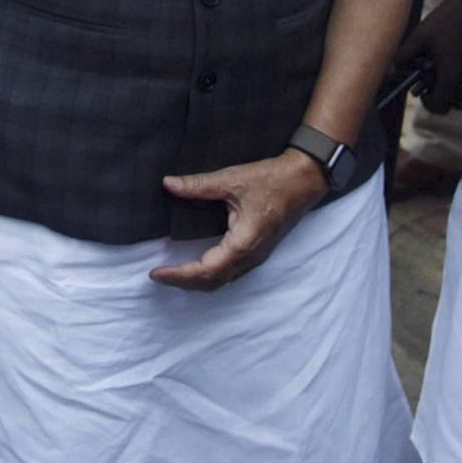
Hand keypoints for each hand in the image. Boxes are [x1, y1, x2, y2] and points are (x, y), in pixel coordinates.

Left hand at [151, 150, 327, 289]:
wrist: (305, 180)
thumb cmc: (272, 180)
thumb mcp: (232, 179)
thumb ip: (198, 185)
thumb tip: (168, 184)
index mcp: (244, 242)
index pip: (207, 270)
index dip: (180, 275)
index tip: (156, 273)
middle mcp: (252, 256)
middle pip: (213, 282)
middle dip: (184, 282)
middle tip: (158, 276)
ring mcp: (258, 256)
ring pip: (223, 281)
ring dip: (197, 281)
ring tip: (173, 274)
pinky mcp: (259, 251)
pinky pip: (232, 273)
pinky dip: (211, 275)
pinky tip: (198, 266)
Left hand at [392, 0, 461, 116]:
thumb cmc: (446, 21)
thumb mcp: (419, 37)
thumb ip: (404, 56)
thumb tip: (392, 70)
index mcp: (451, 77)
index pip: (439, 106)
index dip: (428, 102)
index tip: (423, 91)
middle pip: (454, 105)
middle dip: (443, 96)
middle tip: (436, 78)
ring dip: (457, 92)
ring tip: (448, 72)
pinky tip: (459, 67)